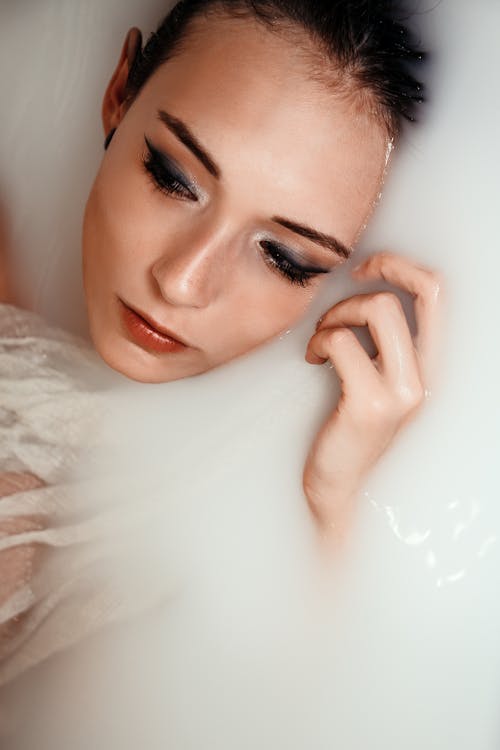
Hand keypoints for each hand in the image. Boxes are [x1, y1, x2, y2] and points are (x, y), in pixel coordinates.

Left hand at [302, 251, 443, 542]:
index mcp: (427, 367)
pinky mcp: (370, 403)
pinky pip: (342, 341)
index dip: (400, 266)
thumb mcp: (376, 382)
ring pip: (378, 308)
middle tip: (333, 312)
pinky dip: (319, 341)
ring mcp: (401, 390)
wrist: (337, 487)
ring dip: (336, 316)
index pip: (437, 293)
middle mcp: (424, 376)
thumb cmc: (348, 432)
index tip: (365, 268)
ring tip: (320, 342)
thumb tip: (359, 293)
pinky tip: (312, 361)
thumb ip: (380, 344)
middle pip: (408, 293)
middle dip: (360, 290)